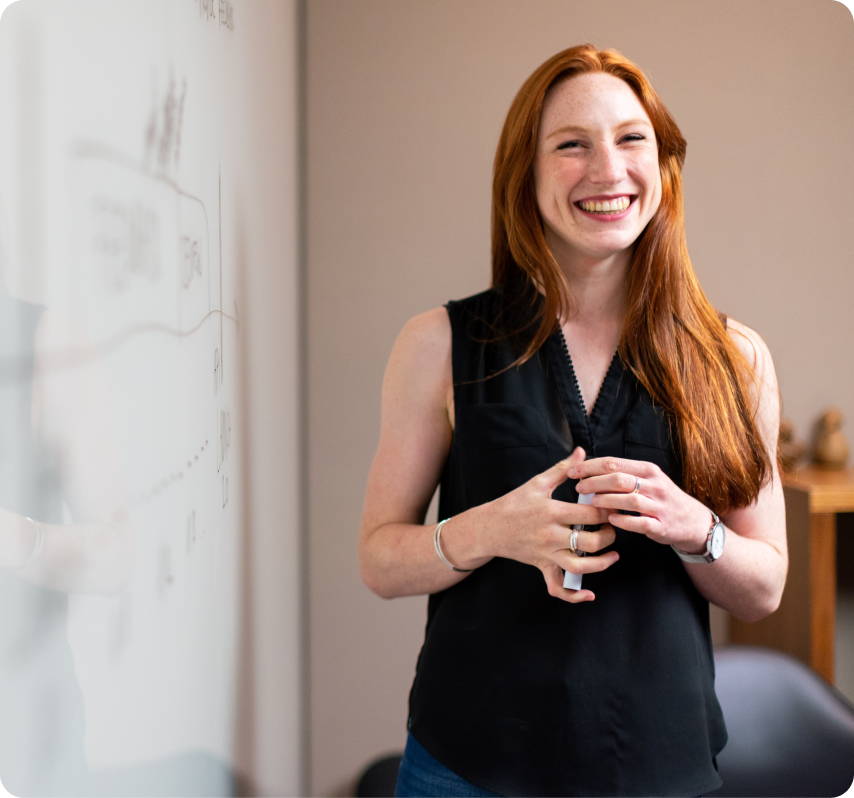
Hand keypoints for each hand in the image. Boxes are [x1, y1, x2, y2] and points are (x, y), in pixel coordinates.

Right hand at [480, 446, 618, 601]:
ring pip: (580, 567)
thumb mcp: (537, 483)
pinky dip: (574, 596)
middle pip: (591, 542)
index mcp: (552, 511)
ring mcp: (546, 554)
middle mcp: (551, 535)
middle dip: (609, 536)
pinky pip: (558, 588)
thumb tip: (582, 452)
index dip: (608, 511)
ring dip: (602, 564)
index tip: (614, 506)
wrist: (489, 527)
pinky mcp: (542, 567)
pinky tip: (589, 594)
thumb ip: (563, 468)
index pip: (590, 514)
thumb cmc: (514, 503)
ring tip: (613, 555)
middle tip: (614, 528)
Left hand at [570, 456, 710, 553]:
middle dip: (594, 482)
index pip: (614, 463)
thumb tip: (589, 469)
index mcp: (647, 470)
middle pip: (619, 479)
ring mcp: (659, 506)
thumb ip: (622, 473)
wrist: (692, 521)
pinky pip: (640, 523)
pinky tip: (611, 519)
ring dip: (607, 500)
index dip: (590, 466)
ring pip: (629, 499)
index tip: (573, 471)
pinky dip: (624, 521)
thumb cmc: (661, 498)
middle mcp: (654, 485)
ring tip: (592, 502)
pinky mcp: (661, 525)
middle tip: (578, 487)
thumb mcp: (647, 479)